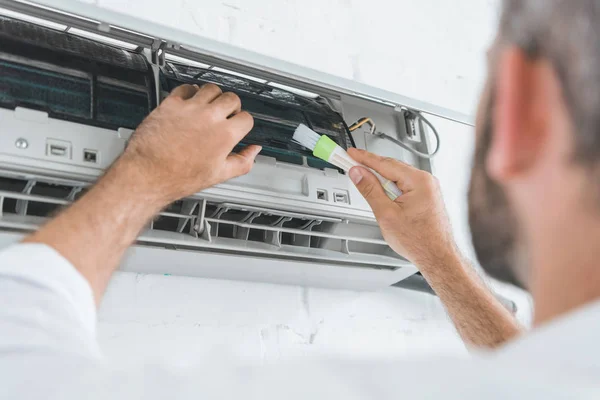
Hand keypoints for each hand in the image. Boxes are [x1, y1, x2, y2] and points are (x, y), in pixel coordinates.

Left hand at [118, 83, 260, 205]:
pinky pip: (186, 88)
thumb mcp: (219, 175)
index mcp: (224, 135)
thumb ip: (242, 162)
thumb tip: (253, 151)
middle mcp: (209, 117)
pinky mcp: (171, 104)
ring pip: (211, 89)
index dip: (244, 123)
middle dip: (232, 106)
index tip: (238, 126)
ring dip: (214, 96)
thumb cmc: (178, 177)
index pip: (246, 118)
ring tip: (210, 105)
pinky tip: (191, 100)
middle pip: (232, 98)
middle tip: (226, 115)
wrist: (148, 174)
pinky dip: (191, 91)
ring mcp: (190, 108)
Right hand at [347, 148, 457, 266]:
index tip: (350, 154)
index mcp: (419, 181)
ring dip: (381, 182)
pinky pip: (405, 186)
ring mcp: (428, 189)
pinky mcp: (427, 197)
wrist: (438, 258)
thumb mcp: (386, 214)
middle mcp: (426, 181)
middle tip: (351, 166)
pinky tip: (383, 198)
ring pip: (398, 178)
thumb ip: (370, 190)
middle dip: (371, 169)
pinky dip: (391, 189)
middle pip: (391, 168)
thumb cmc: (420, 241)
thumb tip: (359, 173)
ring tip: (367, 188)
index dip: (364, 158)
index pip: (384, 164)